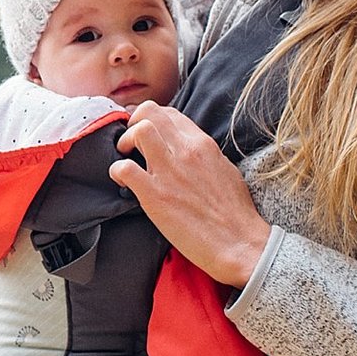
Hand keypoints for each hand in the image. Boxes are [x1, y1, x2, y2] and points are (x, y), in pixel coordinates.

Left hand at [108, 101, 272, 287]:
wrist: (239, 243)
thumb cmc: (235, 213)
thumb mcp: (224, 170)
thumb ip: (202, 155)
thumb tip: (185, 152)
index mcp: (203, 144)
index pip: (170, 113)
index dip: (152, 119)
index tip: (146, 133)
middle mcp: (186, 151)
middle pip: (150, 112)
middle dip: (134, 123)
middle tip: (131, 143)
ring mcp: (170, 172)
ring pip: (138, 131)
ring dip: (125, 141)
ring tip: (126, 158)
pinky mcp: (155, 196)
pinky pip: (124, 168)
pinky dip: (117, 172)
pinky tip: (124, 183)